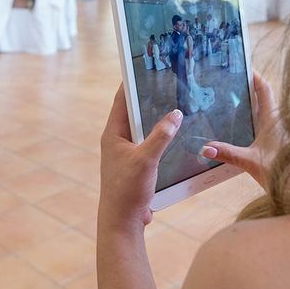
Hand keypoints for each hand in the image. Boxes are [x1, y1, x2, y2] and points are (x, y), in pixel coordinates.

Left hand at [99, 84, 182, 230]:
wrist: (122, 220)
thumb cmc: (128, 189)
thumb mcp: (146, 159)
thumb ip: (161, 136)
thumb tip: (175, 114)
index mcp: (113, 134)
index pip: (121, 101)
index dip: (131, 84)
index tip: (143, 68)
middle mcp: (117, 140)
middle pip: (133, 113)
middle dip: (148, 99)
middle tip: (166, 83)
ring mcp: (126, 152)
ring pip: (142, 129)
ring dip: (156, 119)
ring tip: (175, 103)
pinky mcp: (135, 164)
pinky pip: (148, 143)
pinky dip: (160, 136)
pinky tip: (176, 134)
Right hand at [201, 71, 282, 190]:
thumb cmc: (281, 171)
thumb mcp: (249, 161)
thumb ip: (227, 153)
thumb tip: (205, 148)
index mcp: (272, 120)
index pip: (264, 90)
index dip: (255, 76)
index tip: (244, 67)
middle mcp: (277, 123)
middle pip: (264, 98)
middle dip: (249, 89)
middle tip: (232, 83)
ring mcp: (278, 133)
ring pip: (264, 112)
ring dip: (251, 105)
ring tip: (232, 102)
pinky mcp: (277, 144)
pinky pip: (264, 125)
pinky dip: (253, 120)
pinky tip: (241, 128)